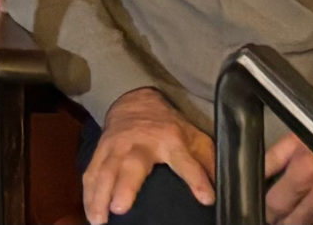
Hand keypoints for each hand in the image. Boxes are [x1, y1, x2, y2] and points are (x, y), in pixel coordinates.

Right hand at [84, 88, 213, 223]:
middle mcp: (140, 143)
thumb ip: (207, 163)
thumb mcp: (195, 138)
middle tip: (119, 209)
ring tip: (98, 220)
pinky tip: (90, 213)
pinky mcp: (100, 151)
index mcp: (171, 140)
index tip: (206, 198)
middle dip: (124, 187)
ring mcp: (116, 146)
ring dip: (98, 195)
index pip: (185, 161)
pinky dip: (88, 193)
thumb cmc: (169, 126)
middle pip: (132, 165)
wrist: (135, 101)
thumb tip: (224, 191)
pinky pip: (91, 172)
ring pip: (105, 170)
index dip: (196, 179)